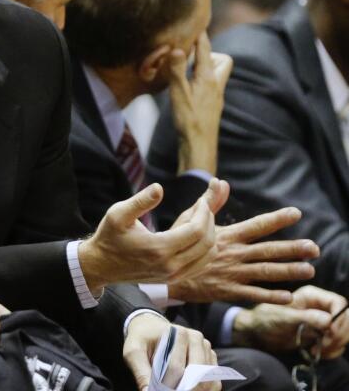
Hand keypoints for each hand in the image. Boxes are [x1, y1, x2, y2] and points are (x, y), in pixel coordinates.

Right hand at [78, 180, 222, 292]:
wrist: (101, 265)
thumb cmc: (109, 236)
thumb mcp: (118, 214)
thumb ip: (140, 201)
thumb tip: (159, 188)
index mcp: (158, 249)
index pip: (196, 231)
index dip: (204, 212)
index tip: (201, 200)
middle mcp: (169, 266)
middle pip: (207, 243)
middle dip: (209, 221)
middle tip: (203, 206)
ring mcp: (173, 275)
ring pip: (208, 255)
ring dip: (210, 235)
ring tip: (200, 218)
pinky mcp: (173, 279)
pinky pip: (201, 264)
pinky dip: (205, 248)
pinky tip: (196, 234)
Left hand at [123, 313, 219, 390]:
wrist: (150, 327)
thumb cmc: (142, 340)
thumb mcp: (133, 352)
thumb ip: (141, 372)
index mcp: (178, 334)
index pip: (176, 369)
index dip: (168, 387)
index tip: (159, 389)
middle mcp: (196, 339)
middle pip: (196, 376)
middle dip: (185, 390)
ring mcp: (205, 348)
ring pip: (209, 381)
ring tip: (178, 390)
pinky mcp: (210, 357)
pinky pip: (214, 381)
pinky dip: (204, 390)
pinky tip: (189, 390)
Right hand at [167, 33, 232, 174]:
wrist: (199, 146)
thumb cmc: (189, 121)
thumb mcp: (179, 94)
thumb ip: (177, 71)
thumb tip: (177, 49)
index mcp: (208, 78)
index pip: (206, 50)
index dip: (200, 36)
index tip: (195, 23)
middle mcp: (216, 85)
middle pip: (223, 60)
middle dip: (211, 53)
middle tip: (192, 54)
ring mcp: (216, 97)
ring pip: (218, 75)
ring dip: (207, 68)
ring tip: (188, 70)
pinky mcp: (212, 106)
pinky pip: (211, 86)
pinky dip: (202, 82)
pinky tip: (189, 89)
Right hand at [168, 207, 317, 303]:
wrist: (164, 273)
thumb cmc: (178, 242)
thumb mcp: (190, 220)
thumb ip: (210, 202)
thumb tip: (220, 182)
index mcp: (226, 236)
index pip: (256, 225)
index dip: (277, 219)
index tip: (296, 213)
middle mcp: (232, 254)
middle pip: (267, 251)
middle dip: (292, 249)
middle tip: (314, 248)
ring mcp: (231, 273)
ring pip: (265, 273)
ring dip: (288, 272)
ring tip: (309, 271)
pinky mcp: (226, 290)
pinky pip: (252, 293)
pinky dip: (270, 296)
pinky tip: (288, 297)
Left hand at [233, 286, 348, 358]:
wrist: (258, 334)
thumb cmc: (265, 319)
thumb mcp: (283, 318)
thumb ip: (306, 318)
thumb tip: (329, 321)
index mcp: (312, 295)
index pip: (339, 303)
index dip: (340, 318)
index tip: (331, 332)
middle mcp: (320, 306)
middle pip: (346, 319)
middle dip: (340, 334)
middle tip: (325, 344)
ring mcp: (322, 321)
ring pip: (344, 332)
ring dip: (336, 344)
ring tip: (318, 350)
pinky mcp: (321, 334)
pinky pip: (337, 343)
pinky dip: (332, 351)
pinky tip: (317, 353)